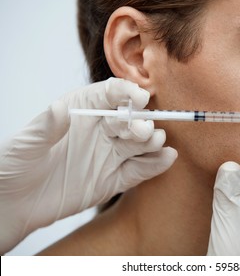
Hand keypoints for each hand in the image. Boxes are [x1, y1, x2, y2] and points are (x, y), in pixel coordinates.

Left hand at [0, 78, 176, 253]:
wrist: (13, 204)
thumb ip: (46, 126)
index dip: (127, 93)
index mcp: (81, 112)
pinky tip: (167, 158)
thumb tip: (60, 108)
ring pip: (139, 144)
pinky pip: (139, 170)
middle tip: (144, 129)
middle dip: (142, 121)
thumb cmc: (14, 165)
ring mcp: (109, 155)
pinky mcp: (113, 179)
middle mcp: (100, 130)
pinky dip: (155, 165)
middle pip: (130, 119)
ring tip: (157, 142)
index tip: (140, 98)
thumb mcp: (26, 143)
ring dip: (152, 141)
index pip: (111, 94)